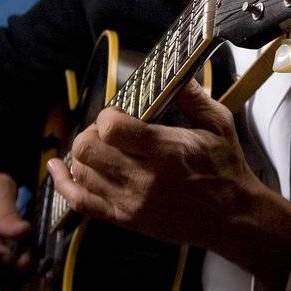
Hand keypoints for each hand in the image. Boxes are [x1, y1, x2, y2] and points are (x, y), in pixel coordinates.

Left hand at [48, 79, 290, 290]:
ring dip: (83, 154)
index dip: (108, 115)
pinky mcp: (125, 219)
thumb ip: (192, 96)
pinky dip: (63, 183)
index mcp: (166, 152)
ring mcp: (131, 203)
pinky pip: (80, 202)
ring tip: (99, 147)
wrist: (233, 219)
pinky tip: (57, 167)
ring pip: (80, 172)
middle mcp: (143, 179)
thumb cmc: (226, 168)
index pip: (111, 128)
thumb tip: (172, 71)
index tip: (120, 114)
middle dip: (91, 132)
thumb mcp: (219, 124)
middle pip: (87, 149)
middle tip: (108, 130)